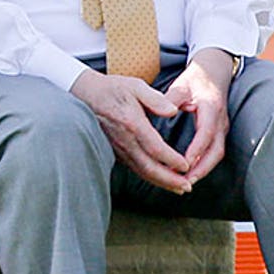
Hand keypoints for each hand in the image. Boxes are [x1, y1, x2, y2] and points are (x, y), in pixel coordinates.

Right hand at [70, 69, 190, 193]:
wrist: (86, 94)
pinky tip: (161, 178)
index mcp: (132, 123)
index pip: (155, 148)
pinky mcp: (116, 151)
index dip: (171, 160)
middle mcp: (125, 140)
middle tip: (187, 187)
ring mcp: (118, 148)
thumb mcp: (136, 86)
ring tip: (179, 188)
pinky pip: (134, 168)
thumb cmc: (113, 88)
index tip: (186, 166)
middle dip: (169, 180)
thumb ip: (156, 99)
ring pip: (141, 171)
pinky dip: (149, 176)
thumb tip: (173, 111)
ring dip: (161, 182)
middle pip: (149, 167)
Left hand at [164, 48, 234, 186]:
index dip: (196, 149)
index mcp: (211, 107)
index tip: (184, 162)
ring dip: (203, 169)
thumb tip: (161, 112)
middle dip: (202, 168)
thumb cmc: (196, 78)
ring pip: (217, 154)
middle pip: (216, 150)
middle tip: (185, 181)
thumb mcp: (181, 85)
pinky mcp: (220, 132)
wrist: (214, 72)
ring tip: (185, 182)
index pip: (206, 132)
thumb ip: (170, 99)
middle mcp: (220, 120)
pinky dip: (204, 164)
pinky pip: (214, 152)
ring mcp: (222, 127)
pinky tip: (190, 173)